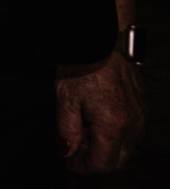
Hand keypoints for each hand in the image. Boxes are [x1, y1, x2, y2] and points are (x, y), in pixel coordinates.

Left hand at [57, 50, 145, 172]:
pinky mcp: (142, 106)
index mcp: (113, 125)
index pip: (103, 163)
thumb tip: (67, 151)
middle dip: (95, 160)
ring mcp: (140, 115)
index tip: (68, 161)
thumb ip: (67, 130)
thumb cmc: (82, 65)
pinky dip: (117, 135)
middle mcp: (132, 124)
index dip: (83, 166)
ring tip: (84, 133)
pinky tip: (98, 122)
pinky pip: (133, 131)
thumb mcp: (66, 100)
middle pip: (118, 160)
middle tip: (75, 150)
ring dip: (107, 148)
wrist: (100, 41)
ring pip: (127, 147)